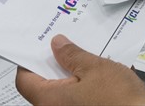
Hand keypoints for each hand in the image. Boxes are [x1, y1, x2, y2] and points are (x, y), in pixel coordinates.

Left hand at [15, 35, 144, 105]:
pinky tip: (94, 74)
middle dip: (54, 63)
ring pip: (60, 91)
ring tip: (84, 58)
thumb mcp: (95, 67)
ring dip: (69, 74)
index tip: (39, 47)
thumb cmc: (120, 101)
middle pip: (42, 85)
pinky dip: (79, 85)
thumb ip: (73, 55)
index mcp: (51, 100)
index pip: (25, 80)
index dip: (29, 61)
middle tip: (65, 46)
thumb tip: (58, 45)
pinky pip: (73, 98)